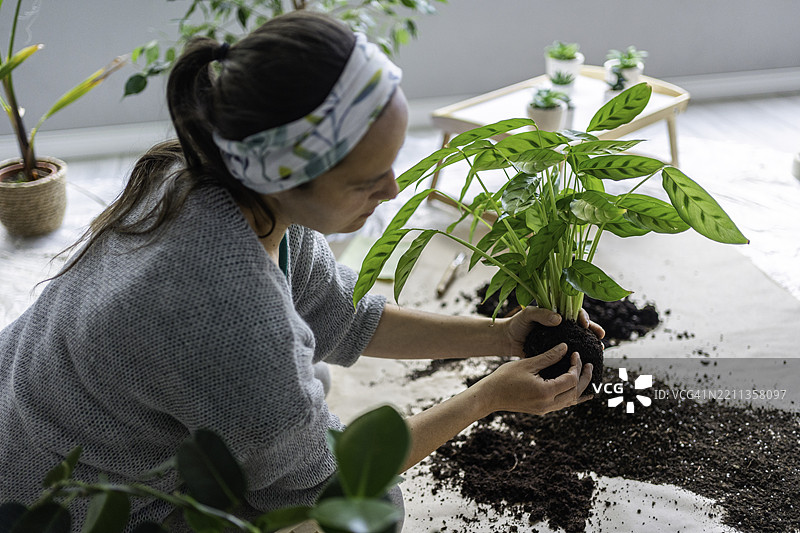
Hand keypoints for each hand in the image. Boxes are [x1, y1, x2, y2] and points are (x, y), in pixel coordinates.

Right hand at [478, 343, 593, 415]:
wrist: (490, 396)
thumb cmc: (505, 378)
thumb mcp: (528, 363)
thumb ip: (548, 356)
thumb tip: (565, 347)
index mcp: (545, 392)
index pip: (571, 379)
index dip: (576, 366)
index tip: (575, 353)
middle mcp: (548, 404)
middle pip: (576, 392)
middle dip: (585, 377)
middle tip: (589, 364)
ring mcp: (545, 409)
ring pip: (571, 401)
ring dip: (581, 388)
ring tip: (588, 375)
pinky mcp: (542, 409)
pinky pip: (563, 404)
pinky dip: (573, 396)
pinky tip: (578, 391)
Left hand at [500, 306, 604, 356]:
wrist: (508, 340)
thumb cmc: (518, 323)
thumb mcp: (528, 314)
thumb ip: (541, 314)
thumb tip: (558, 318)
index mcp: (559, 314)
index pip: (576, 313)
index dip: (583, 317)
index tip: (584, 324)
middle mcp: (563, 327)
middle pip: (583, 327)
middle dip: (594, 331)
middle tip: (601, 336)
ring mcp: (561, 341)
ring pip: (581, 341)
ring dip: (592, 345)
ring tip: (600, 349)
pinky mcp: (557, 353)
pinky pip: (571, 356)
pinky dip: (579, 359)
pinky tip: (585, 363)